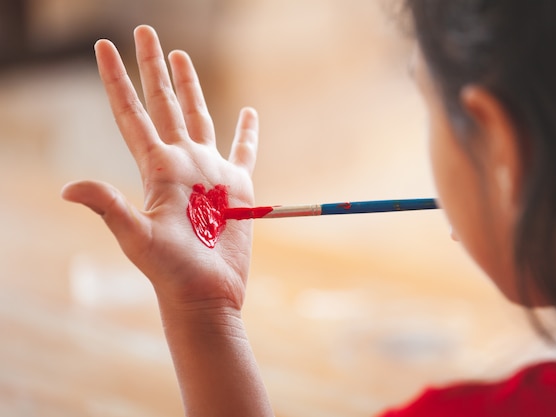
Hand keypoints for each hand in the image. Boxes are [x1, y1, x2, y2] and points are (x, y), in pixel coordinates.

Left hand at [62, 25, 258, 311]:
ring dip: (190, 86)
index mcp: (157, 168)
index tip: (103, 46)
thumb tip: (69, 187)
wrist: (206, 291)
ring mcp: (210, 172)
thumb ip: (111, 207)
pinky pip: (243, 150)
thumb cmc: (171, 271)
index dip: (116, 79)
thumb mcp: (139, 238)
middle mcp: (182, 163)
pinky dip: (247, 131)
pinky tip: (247, 112)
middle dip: (153, 67)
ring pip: (200, 117)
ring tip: (181, 56)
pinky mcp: (238, 186)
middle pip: (165, 103)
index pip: (132, 114)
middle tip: (144, 31)